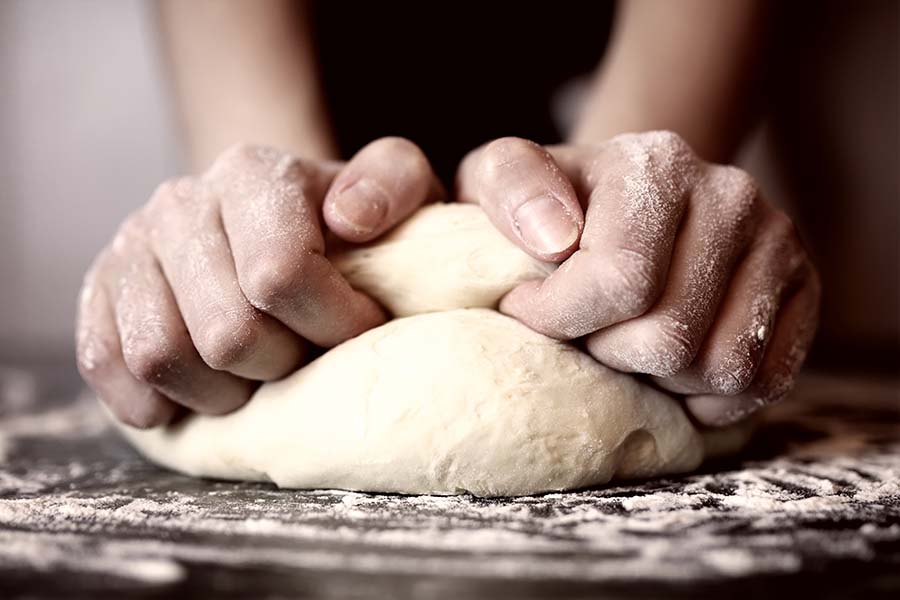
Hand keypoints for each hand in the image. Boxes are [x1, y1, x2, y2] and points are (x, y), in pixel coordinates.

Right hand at [77, 138, 440, 427]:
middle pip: (227, 332)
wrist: (275, 227)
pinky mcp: (99, 291)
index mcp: (253, 173)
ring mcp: (131, 246)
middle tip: (306, 356)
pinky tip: (199, 394)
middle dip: (282, 365)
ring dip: (221, 393)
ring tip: (256, 378)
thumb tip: (350, 216)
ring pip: (160, 356)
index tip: (362, 329)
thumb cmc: (347, 226)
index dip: (332, 324)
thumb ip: (395, 182)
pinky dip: (154, 401)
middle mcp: (181, 202)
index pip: (281, 275)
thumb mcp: (396, 191)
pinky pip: (109, 365)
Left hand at [456, 132, 819, 425]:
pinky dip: (711, 397)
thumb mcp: (503, 178)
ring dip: (659, 379)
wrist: (624, 201)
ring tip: (626, 346)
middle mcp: (730, 194)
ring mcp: (776, 241)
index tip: (527, 308)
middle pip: (669, 337)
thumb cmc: (552, 205)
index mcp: (657, 164)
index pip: (619, 281)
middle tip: (585, 329)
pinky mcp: (804, 288)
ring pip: (721, 368)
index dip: (558, 319)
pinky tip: (671, 371)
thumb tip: (555, 237)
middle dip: (607, 353)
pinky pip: (764, 380)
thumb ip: (510, 186)